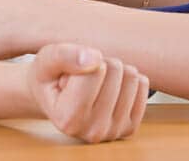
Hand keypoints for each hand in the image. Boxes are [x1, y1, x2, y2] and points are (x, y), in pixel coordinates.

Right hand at [29, 44, 148, 142]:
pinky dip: (126, 79)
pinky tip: (108, 88)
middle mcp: (92, 132)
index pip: (94, 70)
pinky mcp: (130, 127)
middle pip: (115, 70)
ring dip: (113, 70)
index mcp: (68, 119)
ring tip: (95, 82)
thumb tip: (95, 59)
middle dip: (100, 63)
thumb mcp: (46, 60)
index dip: (83, 58)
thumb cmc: (49, 77)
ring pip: (131, 76)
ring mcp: (114, 132)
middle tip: (83, 75)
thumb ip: (65, 56)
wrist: (55, 97)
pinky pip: (142, 85)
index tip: (70, 71)